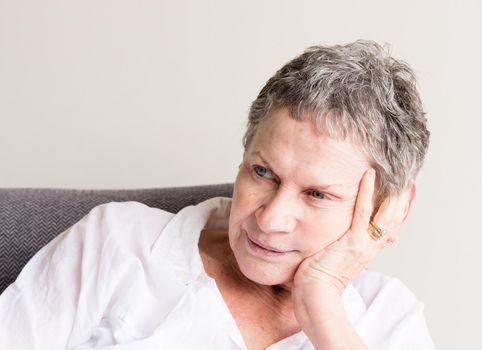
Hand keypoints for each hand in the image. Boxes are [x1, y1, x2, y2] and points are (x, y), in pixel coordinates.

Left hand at [293, 168, 411, 293]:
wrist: (316, 294)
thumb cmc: (320, 276)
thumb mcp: (338, 256)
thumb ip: (345, 244)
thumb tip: (341, 234)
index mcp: (369, 249)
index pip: (392, 226)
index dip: (402, 209)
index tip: (407, 191)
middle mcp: (372, 246)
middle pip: (396, 218)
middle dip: (403, 198)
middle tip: (408, 178)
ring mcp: (364, 244)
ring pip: (386, 214)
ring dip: (391, 191)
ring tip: (393, 171)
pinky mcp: (352, 242)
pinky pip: (362, 213)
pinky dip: (366, 192)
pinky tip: (368, 175)